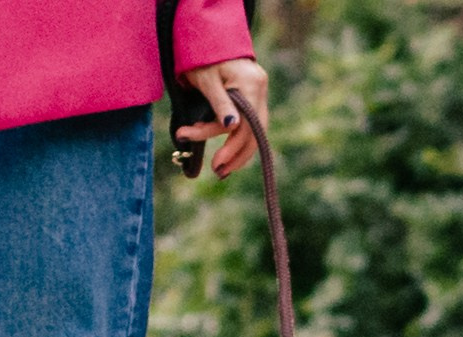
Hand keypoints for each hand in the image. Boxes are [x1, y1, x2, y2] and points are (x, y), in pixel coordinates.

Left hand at [177, 58, 268, 177]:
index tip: (216, 163)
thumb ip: (219, 103)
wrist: (208, 39)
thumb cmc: (202, 57)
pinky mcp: (255, 98)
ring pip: (255, 132)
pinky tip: (229, 154)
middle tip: (218, 171)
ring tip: (222, 168)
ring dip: (239, 153)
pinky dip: (240, 140)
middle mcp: (260, 89)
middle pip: (254, 132)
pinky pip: (252, 125)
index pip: (245, 125)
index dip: (232, 148)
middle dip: (235, 155)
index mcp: (251, 83)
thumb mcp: (206, 80)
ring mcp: (260, 93)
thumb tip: (231, 127)